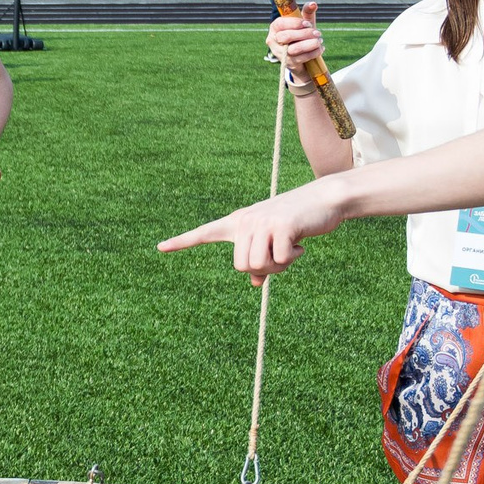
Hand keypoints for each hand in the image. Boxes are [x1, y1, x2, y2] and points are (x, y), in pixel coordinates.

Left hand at [158, 179, 347, 277]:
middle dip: (265, 269)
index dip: (182, 241)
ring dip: (279, 265)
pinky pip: (279, 259)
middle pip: (241, 266)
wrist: (324, 200)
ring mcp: (260, 222)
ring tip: (290, 247)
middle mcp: (245, 220)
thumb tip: (254, 282)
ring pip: (257, 266)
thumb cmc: (298, 222)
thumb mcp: (275, 241)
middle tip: (281, 255)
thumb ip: (262, 259)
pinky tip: (300, 242)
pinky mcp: (279, 226)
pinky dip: (293, 257)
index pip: (204, 233)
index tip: (160, 247)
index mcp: (239, 222)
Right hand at [268, 4, 323, 67]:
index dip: (295, 23)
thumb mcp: (304, 22)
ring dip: (310, 44)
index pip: (280, 24)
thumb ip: (307, 12)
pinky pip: (302, 58)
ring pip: (294, 49)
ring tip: (319, 40)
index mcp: (275, 28)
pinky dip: (313, 52)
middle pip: (286, 37)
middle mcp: (273, 41)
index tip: (308, 23)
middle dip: (304, 34)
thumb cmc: (301, 35)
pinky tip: (320, 48)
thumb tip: (313, 4)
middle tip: (318, 32)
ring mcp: (279, 54)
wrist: (302, 57)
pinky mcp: (289, 64)